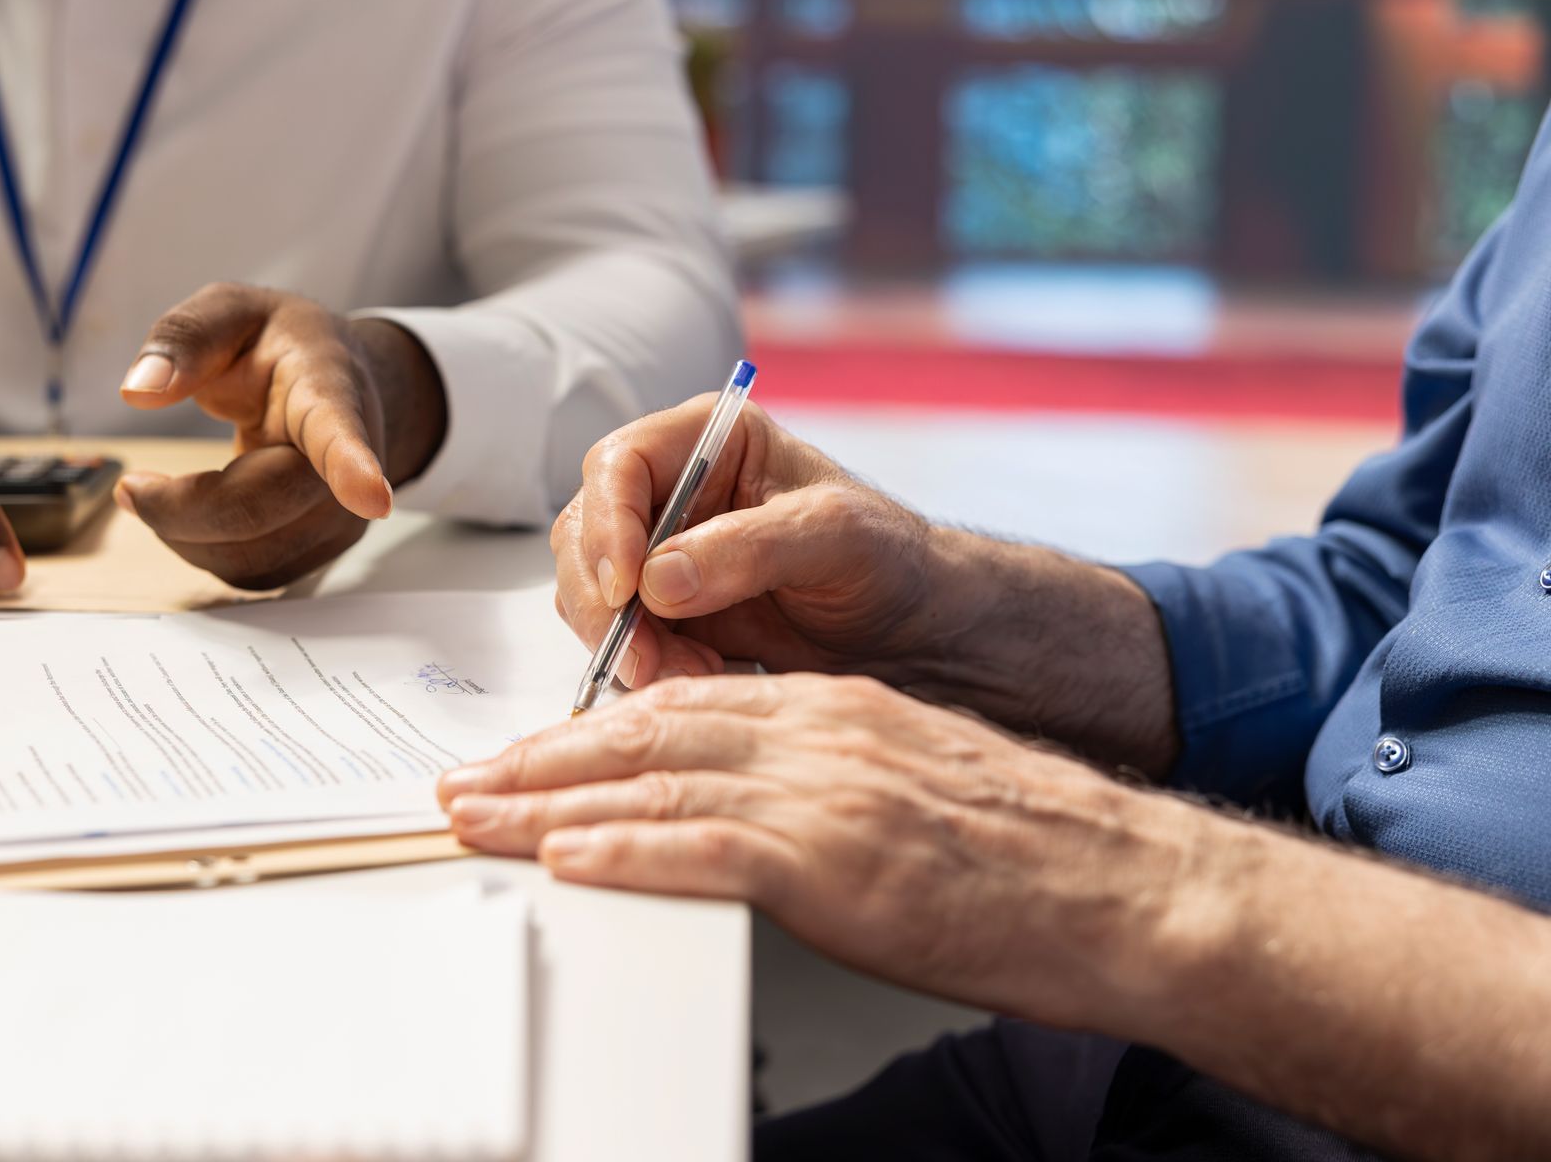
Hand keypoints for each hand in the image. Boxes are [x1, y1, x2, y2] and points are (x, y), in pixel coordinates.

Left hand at [117, 285, 445, 589]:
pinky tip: (192, 511)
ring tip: (158, 490)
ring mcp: (338, 518)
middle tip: (130, 486)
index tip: (371, 499)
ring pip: (247, 555)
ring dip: (183, 531)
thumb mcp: (232, 311)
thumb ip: (185, 338)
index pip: (340, 434)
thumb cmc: (285, 349)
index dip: (352, 468)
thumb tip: (138, 391)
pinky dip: (200, 548)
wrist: (347, 390)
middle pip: (259, 511)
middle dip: (180, 508)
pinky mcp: (317, 552)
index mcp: (328, 393)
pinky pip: (247, 573)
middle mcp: (344, 466)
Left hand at [438, 673, 1197, 1030]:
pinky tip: (566, 855)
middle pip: (645, 735)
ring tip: (478, 819)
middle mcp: (817, 734)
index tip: (532, 753)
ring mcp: (823, 793)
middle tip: (468, 783)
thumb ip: (828, 778)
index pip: (683, 706)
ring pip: (652, 782)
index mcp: (835, 710)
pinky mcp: (834, 861)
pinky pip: (702, 848)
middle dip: (542, 760)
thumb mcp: (913, 783)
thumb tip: (751, 807)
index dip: (591, 729)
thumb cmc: (1031, 851)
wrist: (1125, 888)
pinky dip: (622, 849)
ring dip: (549, 803)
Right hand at [554, 397, 932, 688]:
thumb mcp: (836, 537)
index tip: (626, 589)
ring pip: (589, 593)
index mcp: (708, 441)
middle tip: (649, 657)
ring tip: (695, 670)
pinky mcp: (662, 613)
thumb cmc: (887, 560)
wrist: (911, 630)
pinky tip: (699, 676)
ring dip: (625, 642)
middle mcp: (672, 492)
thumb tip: (657, 579)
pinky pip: (616, 638)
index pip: (619, 465)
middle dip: (606, 602)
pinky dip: (643, 665)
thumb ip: (751, 548)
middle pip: (584, 532)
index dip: (608, 524)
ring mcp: (660, 554)